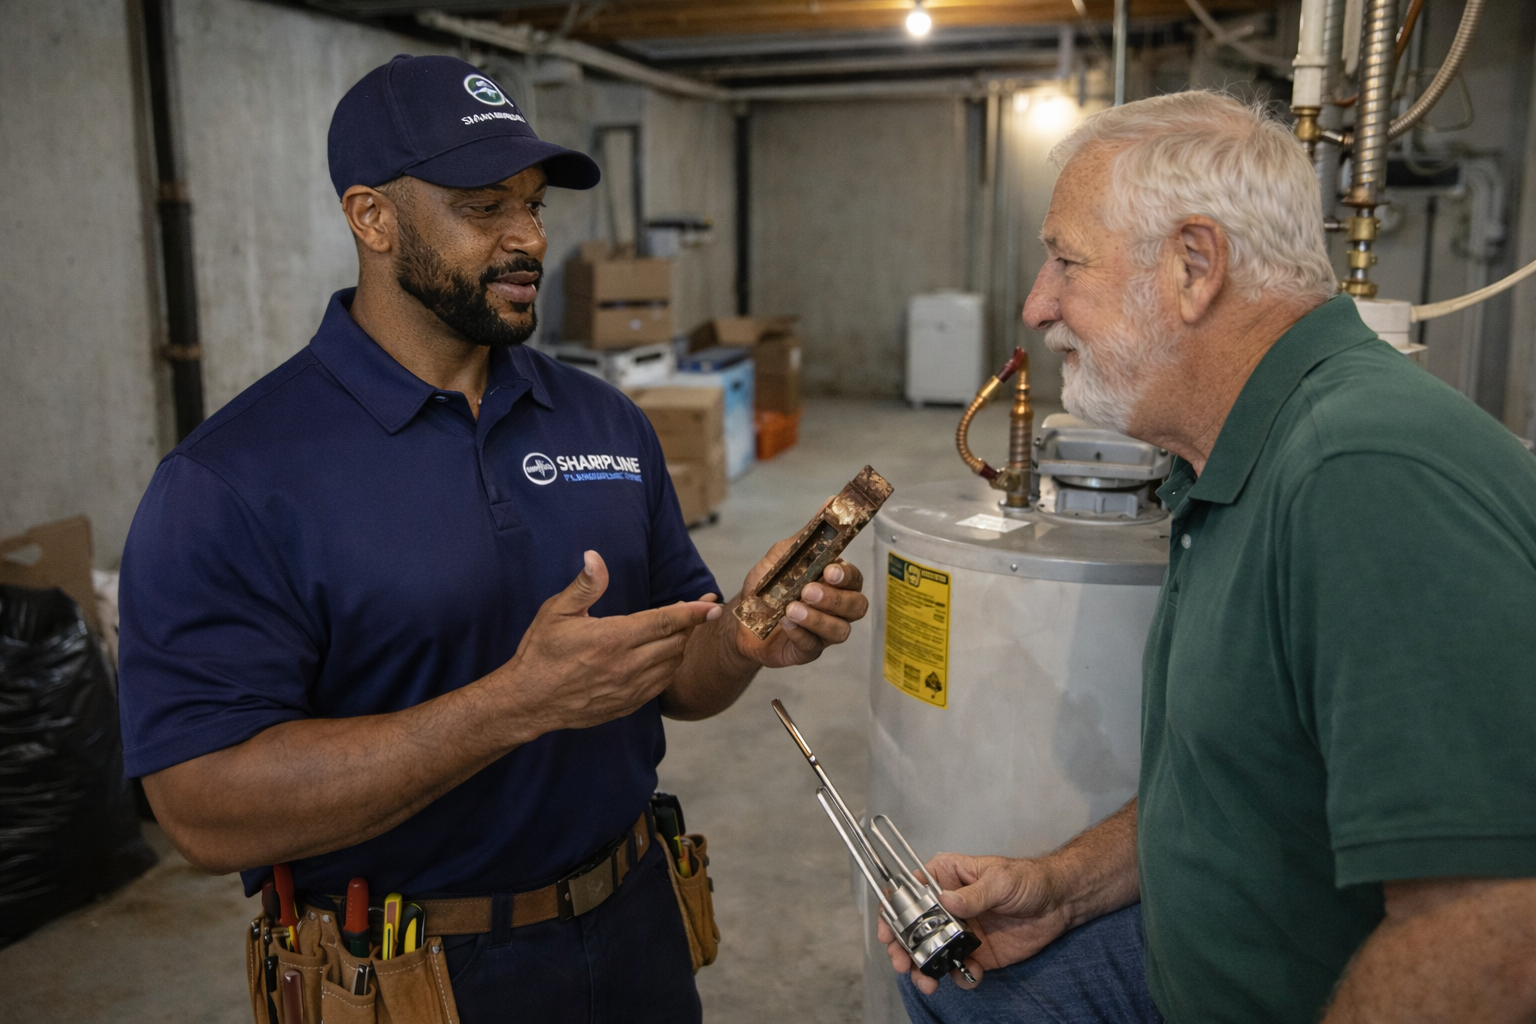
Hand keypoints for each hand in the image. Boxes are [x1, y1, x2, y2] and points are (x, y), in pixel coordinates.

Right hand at [492, 550, 721, 737]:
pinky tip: (664, 655)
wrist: (528, 702)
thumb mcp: (556, 612)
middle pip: (675, 642)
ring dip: (680, 645)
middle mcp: (626, 666)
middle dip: (690, 624)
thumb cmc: (540, 652)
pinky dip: (669, 667)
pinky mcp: (627, 704)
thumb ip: (584, 585)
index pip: (665, 621)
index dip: (693, 611)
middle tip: (696, 608)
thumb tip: (595, 557)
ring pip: (672, 664)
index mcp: (612, 639)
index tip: (712, 602)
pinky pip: (661, 685)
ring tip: (679, 629)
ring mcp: (629, 689)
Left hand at [732, 534, 867, 667]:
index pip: (854, 579)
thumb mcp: (784, 554)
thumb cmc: (767, 585)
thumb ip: (810, 533)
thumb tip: (831, 500)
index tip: (829, 571)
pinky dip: (800, 634)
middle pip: (856, 607)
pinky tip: (785, 624)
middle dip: (834, 599)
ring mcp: (824, 632)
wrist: (740, 618)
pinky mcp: (808, 651)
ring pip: (839, 631)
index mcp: (834, 583)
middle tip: (807, 591)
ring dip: (817, 619)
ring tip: (791, 609)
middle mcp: (836, 609)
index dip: (846, 577)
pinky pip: (813, 647)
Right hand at [877, 853, 1070, 994]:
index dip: (893, 912)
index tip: (888, 932)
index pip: (909, 892)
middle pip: (913, 928)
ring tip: (927, 981)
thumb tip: (947, 901)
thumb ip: (974, 893)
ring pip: (931, 952)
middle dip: (903, 948)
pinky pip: (959, 968)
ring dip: (924, 968)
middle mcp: (947, 906)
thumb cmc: (1028, 879)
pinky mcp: (976, 952)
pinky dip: (959, 976)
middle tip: (901, 963)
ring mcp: (960, 931)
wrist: (1059, 903)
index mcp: (946, 878)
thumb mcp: (1000, 879)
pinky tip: (969, 975)